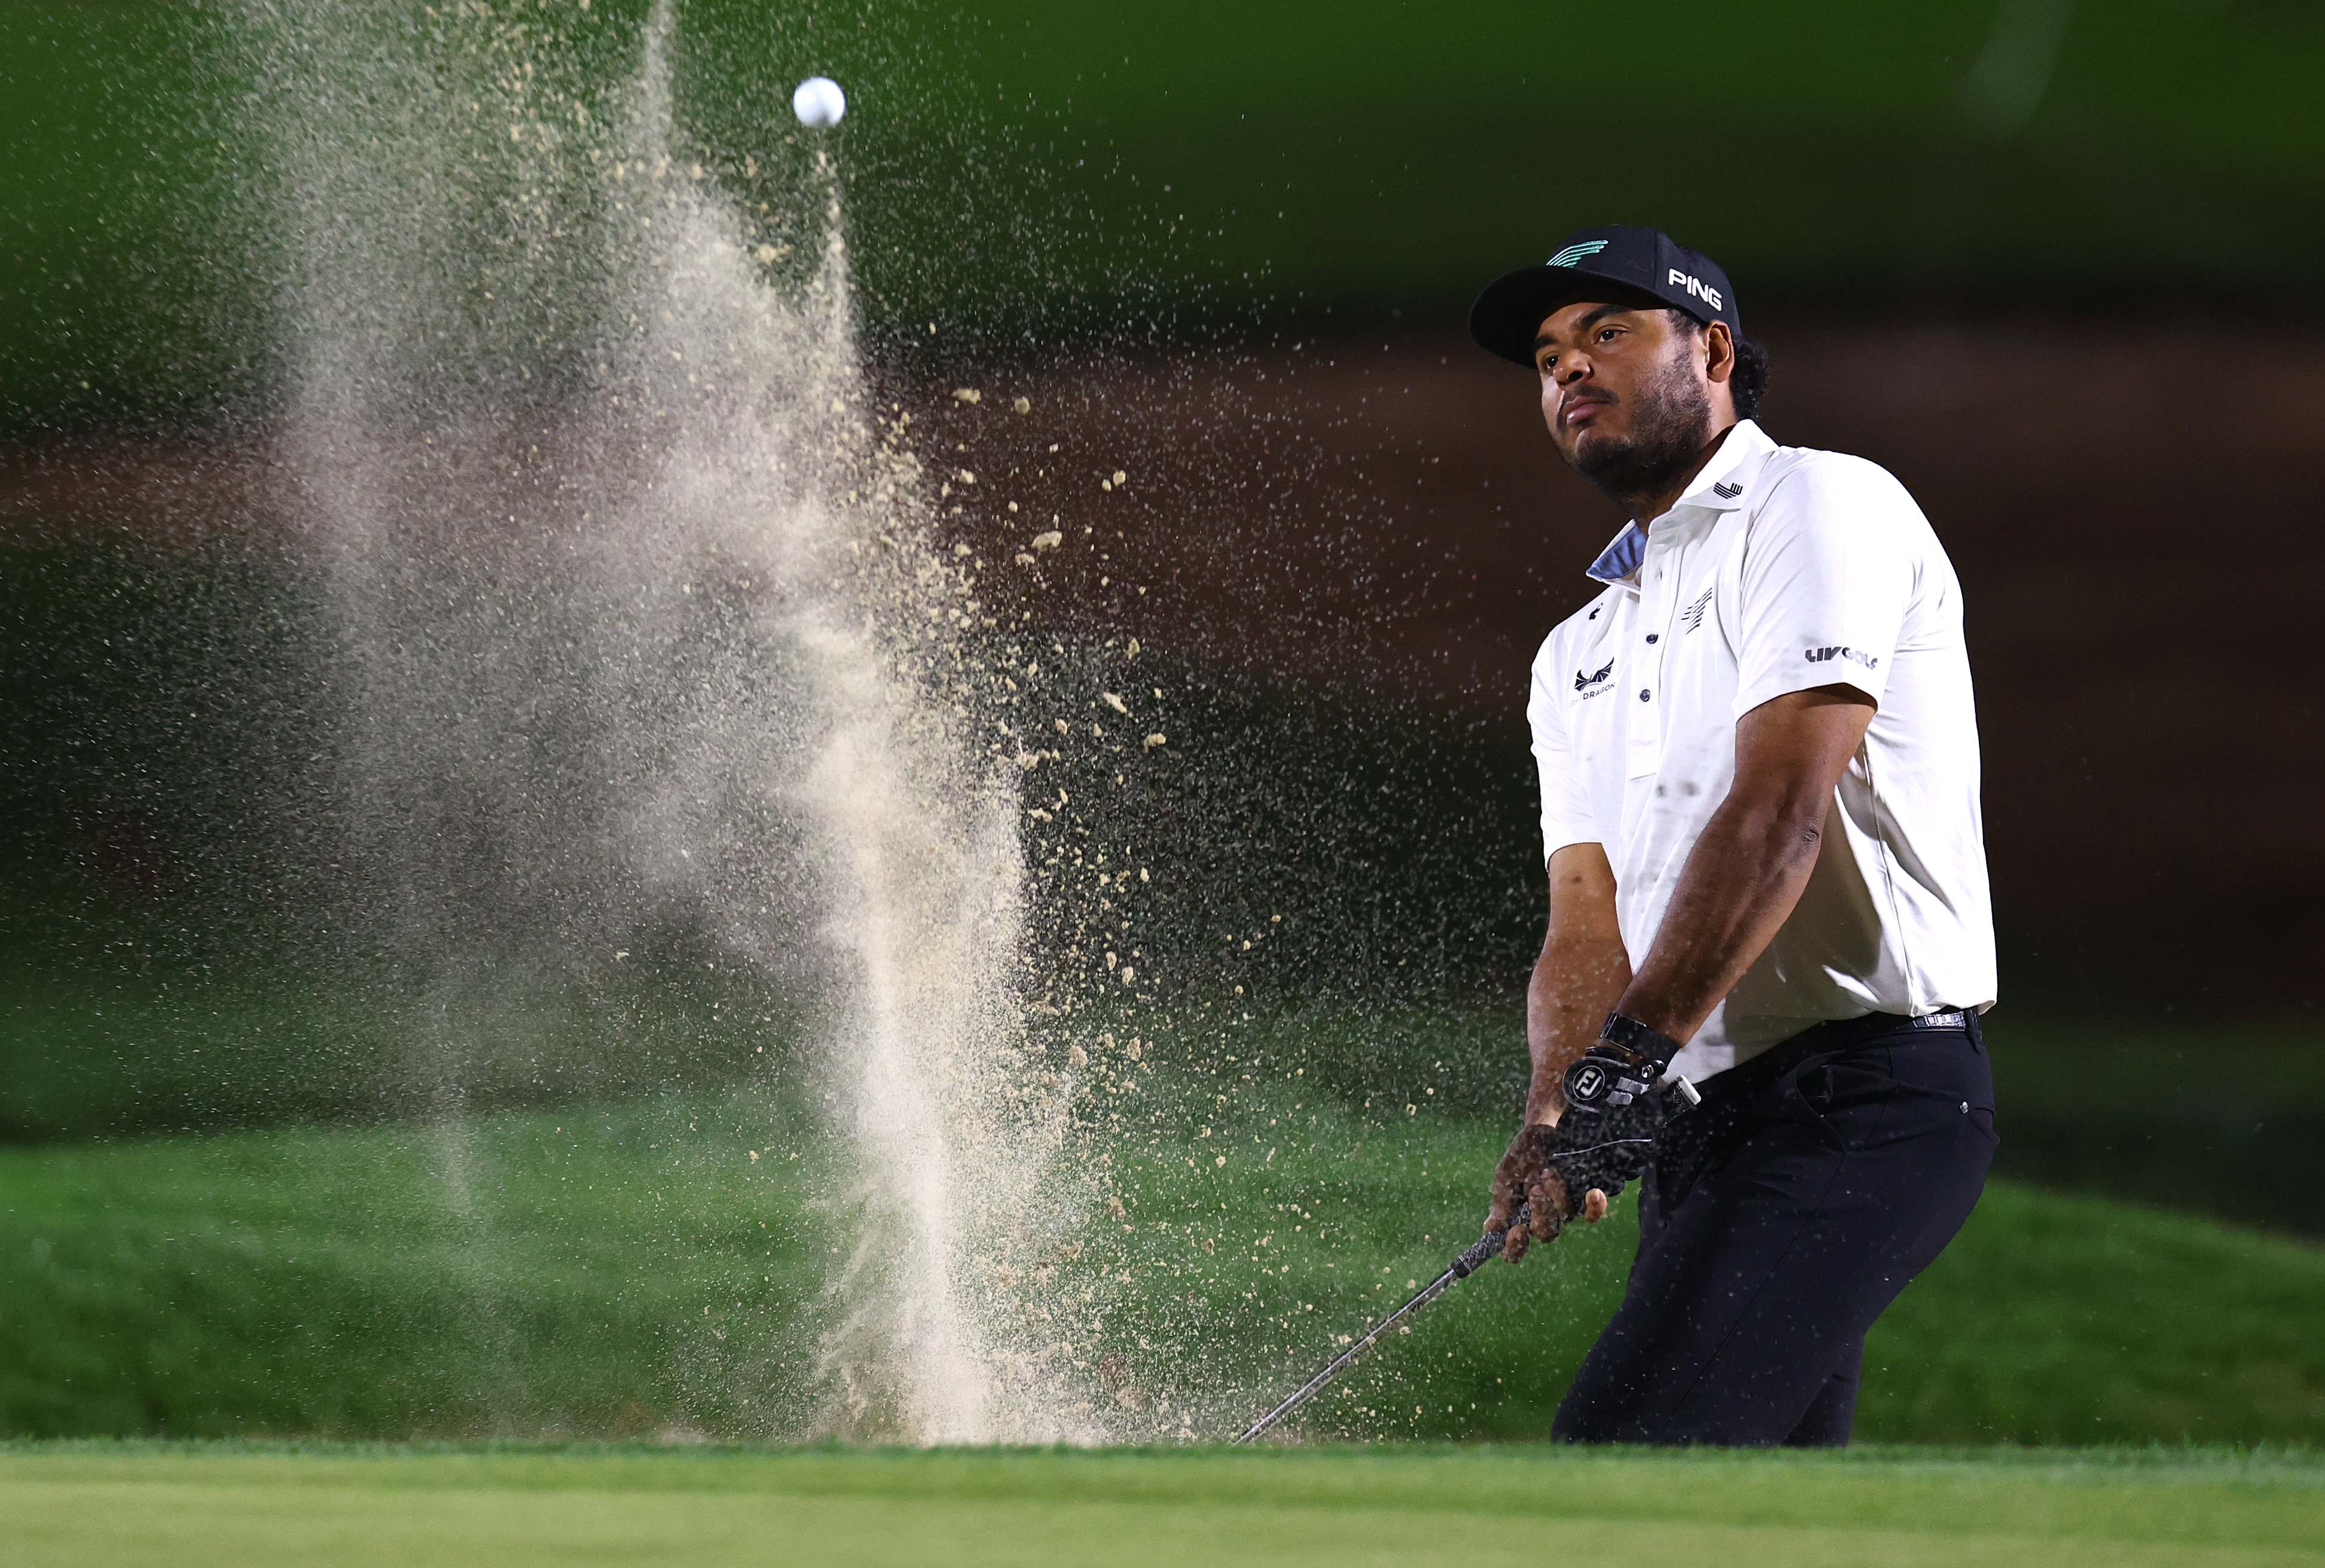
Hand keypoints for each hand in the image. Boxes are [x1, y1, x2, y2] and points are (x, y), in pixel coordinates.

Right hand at [1486, 1121, 1610, 1263]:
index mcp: (1520, 1216)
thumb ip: (1501, 1199)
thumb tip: (1490, 1228)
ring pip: (1565, 1219)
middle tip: (1534, 1188)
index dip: (1515, 1247)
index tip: (1517, 1230)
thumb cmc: (1523, 1151)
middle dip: (1540, 1213)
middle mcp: (1543, 1216)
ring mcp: (1563, 1207)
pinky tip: (1592, 1193)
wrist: (1544, 1127)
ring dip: (1557, 1197)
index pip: (1516, 1247)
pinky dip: (1594, 1207)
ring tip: (1548, 1173)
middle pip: (1545, 1234)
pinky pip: (1592, 1213)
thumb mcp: (1506, 1173)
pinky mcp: (1582, 1197)